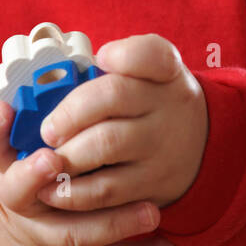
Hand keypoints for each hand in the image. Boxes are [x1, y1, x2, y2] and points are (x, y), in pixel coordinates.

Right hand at [0, 97, 174, 245]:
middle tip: (54, 160)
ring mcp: (40, 235)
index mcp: (7, 165)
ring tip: (151, 212)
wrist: (13, 231)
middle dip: (34, 177)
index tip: (7, 109)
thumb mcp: (28, 137)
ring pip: (69, 234)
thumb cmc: (32, 165)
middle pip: (19, 193)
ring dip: (110, 223)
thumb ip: (50, 107)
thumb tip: (98, 62)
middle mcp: (20, 201)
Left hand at [34, 34, 208, 209]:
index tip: (102, 58)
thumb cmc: (152, 104)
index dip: (123, 53)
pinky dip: (73, 192)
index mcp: (163, 72)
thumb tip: (52, 80)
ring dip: (67, 154)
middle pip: (112, 96)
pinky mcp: (152, 184)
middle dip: (69, 112)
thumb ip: (114, 69)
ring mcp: (161, 146)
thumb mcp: (149, 75)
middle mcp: (167, 106)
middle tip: (48, 130)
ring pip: (106, 145)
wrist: (199, 148)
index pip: (151, 53)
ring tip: (47, 159)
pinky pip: (106, 190)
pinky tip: (53, 189)